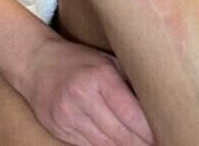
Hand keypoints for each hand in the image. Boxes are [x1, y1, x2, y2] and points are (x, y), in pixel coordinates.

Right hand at [22, 33, 154, 145]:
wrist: (36, 63)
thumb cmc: (79, 60)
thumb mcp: (107, 61)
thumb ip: (128, 79)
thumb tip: (156, 101)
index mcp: (99, 76)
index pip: (129, 112)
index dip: (147, 130)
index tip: (161, 135)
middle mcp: (82, 97)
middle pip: (118, 132)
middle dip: (140, 143)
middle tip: (157, 144)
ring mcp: (68, 115)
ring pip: (103, 143)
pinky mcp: (59, 128)